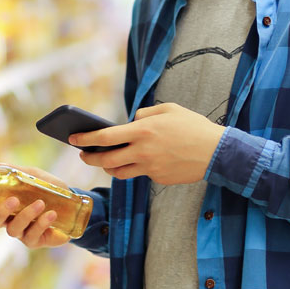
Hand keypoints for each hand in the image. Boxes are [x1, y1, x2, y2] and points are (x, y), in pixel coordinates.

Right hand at [0, 163, 70, 248]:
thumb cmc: (47, 190)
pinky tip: (51, 214)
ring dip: (26, 215)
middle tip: (13, 201)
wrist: (73, 205)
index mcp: (3, 202)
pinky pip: (32, 236)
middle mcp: (8, 219)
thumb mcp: (31, 175)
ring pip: (12, 230)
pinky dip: (41, 223)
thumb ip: (13, 171)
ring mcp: (21, 231)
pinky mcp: (34, 240)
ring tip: (41, 203)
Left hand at [69, 103, 224, 184]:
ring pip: (119, 172)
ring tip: (106, 160)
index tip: (72, 138)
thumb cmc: (192, 126)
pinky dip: (137, 168)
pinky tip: (143, 160)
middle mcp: (142, 151)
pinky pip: (141, 174)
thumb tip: (129, 123)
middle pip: (105, 160)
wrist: (217, 152)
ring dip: (109, 167)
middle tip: (84, 155)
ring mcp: (150, 168)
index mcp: (142, 131)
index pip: (104, 137)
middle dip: (90, 158)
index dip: (85, 138)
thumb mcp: (168, 109)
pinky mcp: (158, 178)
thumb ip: (144, 114)